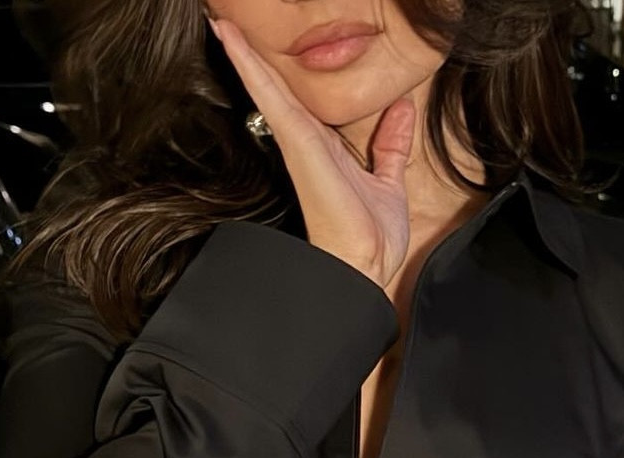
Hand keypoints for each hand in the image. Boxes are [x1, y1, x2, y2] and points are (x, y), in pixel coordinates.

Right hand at [208, 13, 414, 287]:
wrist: (366, 268)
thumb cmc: (372, 238)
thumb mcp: (389, 181)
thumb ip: (391, 144)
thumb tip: (402, 108)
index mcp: (325, 148)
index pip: (297, 99)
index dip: (280, 70)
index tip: (263, 40)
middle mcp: (306, 142)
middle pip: (275, 89)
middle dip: (252, 55)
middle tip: (226, 20)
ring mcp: (298, 142)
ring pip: (265, 86)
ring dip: (242, 51)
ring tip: (221, 21)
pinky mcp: (297, 143)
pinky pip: (270, 96)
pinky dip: (250, 66)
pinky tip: (229, 38)